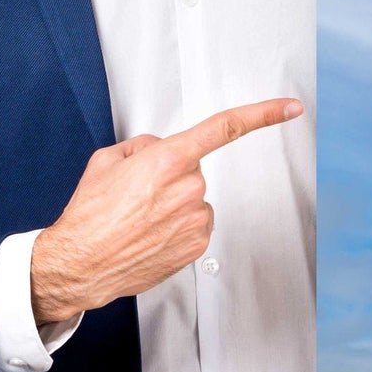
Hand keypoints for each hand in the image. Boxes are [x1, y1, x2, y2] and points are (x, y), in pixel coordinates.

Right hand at [30, 98, 303, 323]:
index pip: (225, 128)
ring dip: (173, 205)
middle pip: (194, 169)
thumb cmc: (90, 216)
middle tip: (138, 195)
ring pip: (195, 199)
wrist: (81, 263)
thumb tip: (159, 149)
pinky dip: (176, 228)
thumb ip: (143, 146)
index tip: (290, 108)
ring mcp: (196, 219)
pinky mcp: (197, 245)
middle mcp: (189, 188)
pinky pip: (194, 224)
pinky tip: (150, 235)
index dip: (263, 114)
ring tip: (139, 219)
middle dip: (171, 175)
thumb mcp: (107, 160)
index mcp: (168, 159)